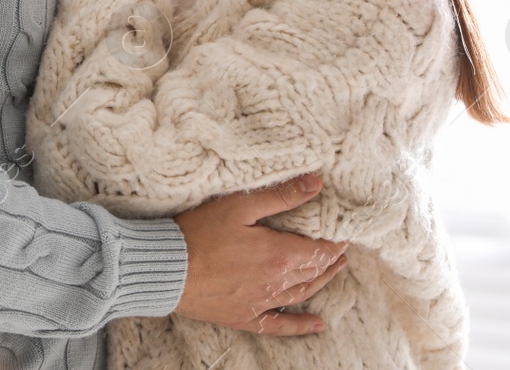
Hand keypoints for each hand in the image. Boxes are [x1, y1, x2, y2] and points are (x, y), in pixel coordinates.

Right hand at [172, 174, 347, 334]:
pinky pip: (280, 325)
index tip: (343, 232)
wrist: (166, 269)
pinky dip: (301, 326)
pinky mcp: (245, 316)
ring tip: (334, 271)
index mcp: (278, 255)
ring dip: (321, 282)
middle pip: (313, 271)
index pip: (319, 250)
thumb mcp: (239, 206)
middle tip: (341, 250)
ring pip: (301, 294)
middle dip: (330, 259)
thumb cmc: (198, 232)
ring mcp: (261, 303)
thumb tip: (316, 184)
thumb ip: (280, 196)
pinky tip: (317, 325)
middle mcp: (276, 283)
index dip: (334, 241)